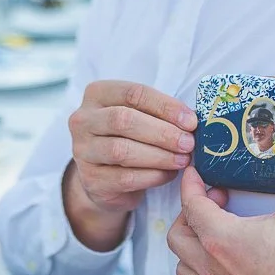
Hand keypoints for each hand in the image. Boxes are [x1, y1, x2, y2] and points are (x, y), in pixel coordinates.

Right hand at [64, 80, 198, 248]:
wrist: (105, 178)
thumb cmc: (130, 138)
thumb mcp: (141, 117)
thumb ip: (159, 113)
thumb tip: (191, 121)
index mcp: (97, 94)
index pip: (132, 93)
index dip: (165, 106)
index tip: (191, 121)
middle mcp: (83, 120)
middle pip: (124, 120)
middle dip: (163, 133)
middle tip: (189, 143)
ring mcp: (82, 151)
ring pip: (122, 150)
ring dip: (160, 156)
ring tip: (183, 159)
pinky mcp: (90, 180)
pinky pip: (125, 178)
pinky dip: (152, 176)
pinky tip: (169, 174)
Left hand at [168, 145, 274, 274]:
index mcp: (222, 240)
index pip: (191, 206)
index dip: (189, 185)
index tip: (194, 174)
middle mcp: (215, 268)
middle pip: (178, 237)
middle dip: (188, 214)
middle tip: (213, 201)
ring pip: (186, 267)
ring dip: (191, 245)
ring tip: (215, 231)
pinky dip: (206, 269)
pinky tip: (231, 259)